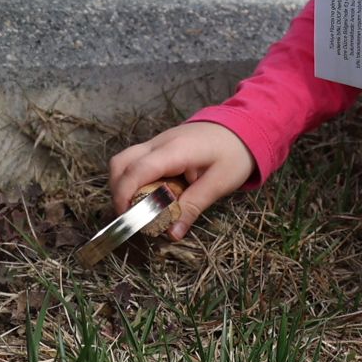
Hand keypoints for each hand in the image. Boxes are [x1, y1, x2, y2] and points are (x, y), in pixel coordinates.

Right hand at [108, 120, 254, 239]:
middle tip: (131, 217)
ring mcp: (157, 142)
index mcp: (175, 150)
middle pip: (121, 163)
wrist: (243, 127)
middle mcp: (159, 143)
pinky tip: (150, 197)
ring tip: (139, 209)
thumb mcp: (219, 183)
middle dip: (118, 192)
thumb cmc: (234, 154)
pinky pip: (136, 161)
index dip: (125, 195)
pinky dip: (134, 180)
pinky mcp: (158, 147)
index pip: (137, 170)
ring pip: (124, 161)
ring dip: (124, 186)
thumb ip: (194, 207)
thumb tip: (172, 234)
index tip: (127, 219)